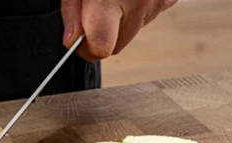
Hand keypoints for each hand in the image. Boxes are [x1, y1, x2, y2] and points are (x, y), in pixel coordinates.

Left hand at [61, 0, 177, 59]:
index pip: (99, 49)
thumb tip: (72, 41)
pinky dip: (137, 7)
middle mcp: (139, 3)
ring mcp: (159, 1)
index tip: (77, 40)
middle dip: (102, 33)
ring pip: (132, 31)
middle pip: (115, 46)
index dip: (85, 48)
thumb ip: (72, 11)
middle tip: (95, 8)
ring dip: (121, 18)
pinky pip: (147, 16)